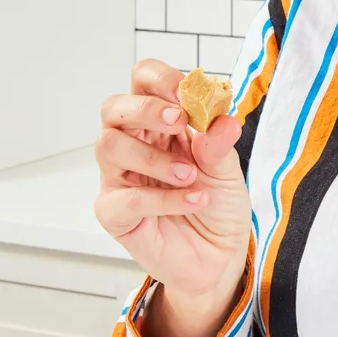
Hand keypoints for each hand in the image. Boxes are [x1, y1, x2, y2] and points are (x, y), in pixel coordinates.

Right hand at [94, 60, 251, 336]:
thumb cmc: (217, 206)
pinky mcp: (115, 214)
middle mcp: (133, 145)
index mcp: (160, 124)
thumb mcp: (228, 170)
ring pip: (108, 147)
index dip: (159, 78)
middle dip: (144, 109)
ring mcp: (119, 179)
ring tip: (190, 175)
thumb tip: (222, 117)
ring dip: (154, 157)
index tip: (185, 91)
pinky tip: (194, 200)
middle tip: (179, 121)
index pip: (142, 82)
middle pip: (114, 108)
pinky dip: (163, 198)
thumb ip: (220, 144)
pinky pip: (125, 198)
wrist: (219, 258)